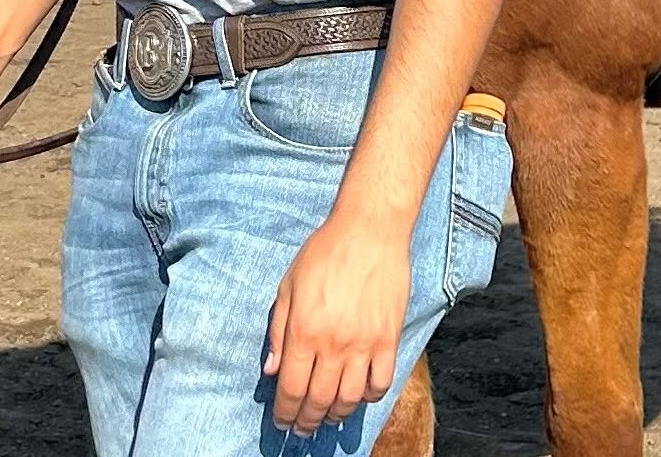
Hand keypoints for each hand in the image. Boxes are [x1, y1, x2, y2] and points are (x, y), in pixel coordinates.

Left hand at [264, 205, 411, 437]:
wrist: (369, 231)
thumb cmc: (324, 253)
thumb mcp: (288, 287)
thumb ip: (278, 332)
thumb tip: (271, 370)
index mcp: (304, 331)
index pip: (292, 389)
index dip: (286, 413)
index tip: (284, 422)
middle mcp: (334, 343)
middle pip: (319, 400)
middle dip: (308, 421)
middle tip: (303, 429)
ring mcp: (365, 343)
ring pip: (351, 399)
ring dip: (337, 415)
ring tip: (328, 417)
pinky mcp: (389, 338)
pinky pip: (382, 382)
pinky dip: (371, 397)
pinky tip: (361, 395)